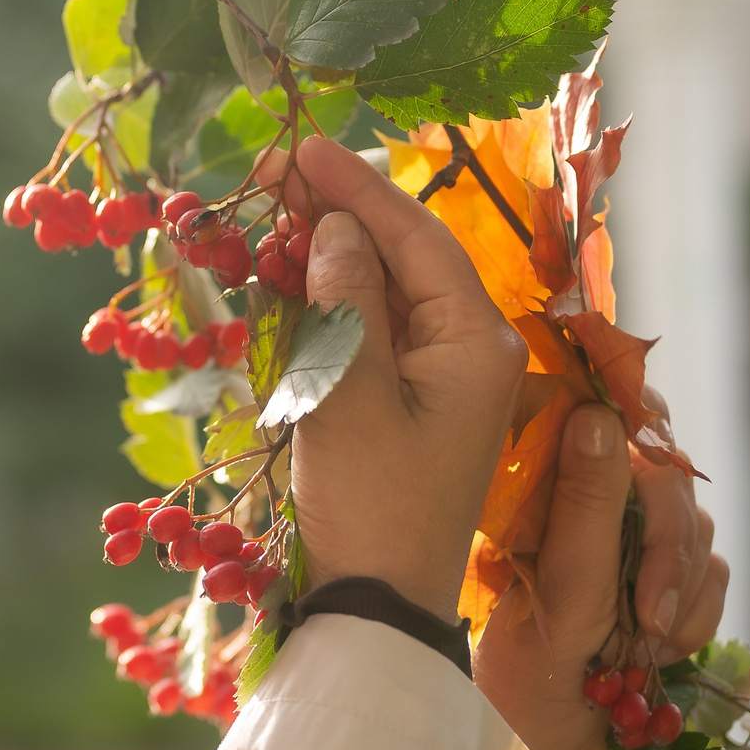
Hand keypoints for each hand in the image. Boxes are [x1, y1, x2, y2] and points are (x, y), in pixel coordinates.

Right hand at [284, 136, 528, 621]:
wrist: (379, 603)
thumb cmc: (371, 502)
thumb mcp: (349, 394)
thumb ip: (344, 301)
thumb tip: (339, 229)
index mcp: (476, 343)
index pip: (418, 237)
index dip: (359, 186)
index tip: (303, 146)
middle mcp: (469, 351)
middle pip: (404, 255)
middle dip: (340, 212)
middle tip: (274, 173)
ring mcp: (441, 379)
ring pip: (383, 289)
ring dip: (328, 252)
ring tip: (273, 213)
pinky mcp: (410, 403)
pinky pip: (371, 330)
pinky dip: (329, 300)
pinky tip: (287, 275)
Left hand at [472, 402, 732, 749]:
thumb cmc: (528, 671)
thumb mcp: (558, 588)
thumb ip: (586, 504)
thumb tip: (598, 412)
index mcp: (543, 483)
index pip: (609, 412)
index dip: (641, 423)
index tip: (649, 463)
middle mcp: (588, 500)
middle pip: (671, 474)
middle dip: (671, 546)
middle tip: (645, 616)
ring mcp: (630, 540)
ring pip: (700, 528)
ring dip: (680, 592)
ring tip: (638, 643)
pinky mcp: (664, 580)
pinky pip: (716, 574)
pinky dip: (694, 617)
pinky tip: (657, 654)